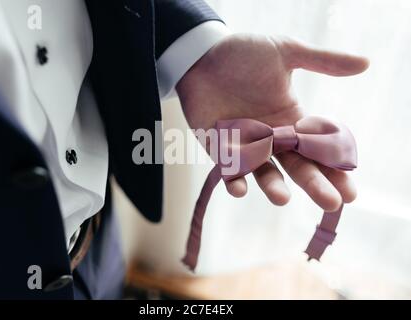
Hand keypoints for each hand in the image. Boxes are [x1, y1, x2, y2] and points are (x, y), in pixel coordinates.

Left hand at [176, 34, 368, 211]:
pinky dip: (233, 179)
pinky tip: (240, 189)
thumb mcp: (286, 52)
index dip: (335, 168)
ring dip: (273, 186)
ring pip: (263, 171)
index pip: (319, 148)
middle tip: (331, 204)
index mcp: (290, 118)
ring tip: (282, 198)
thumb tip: (366, 63)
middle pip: (297, 165)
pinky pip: (227, 167)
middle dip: (314, 184)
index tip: (351, 191)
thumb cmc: (243, 53)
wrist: (202, 54)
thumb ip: (323, 62)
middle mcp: (270, 136)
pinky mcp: (217, 146)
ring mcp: (243, 144)